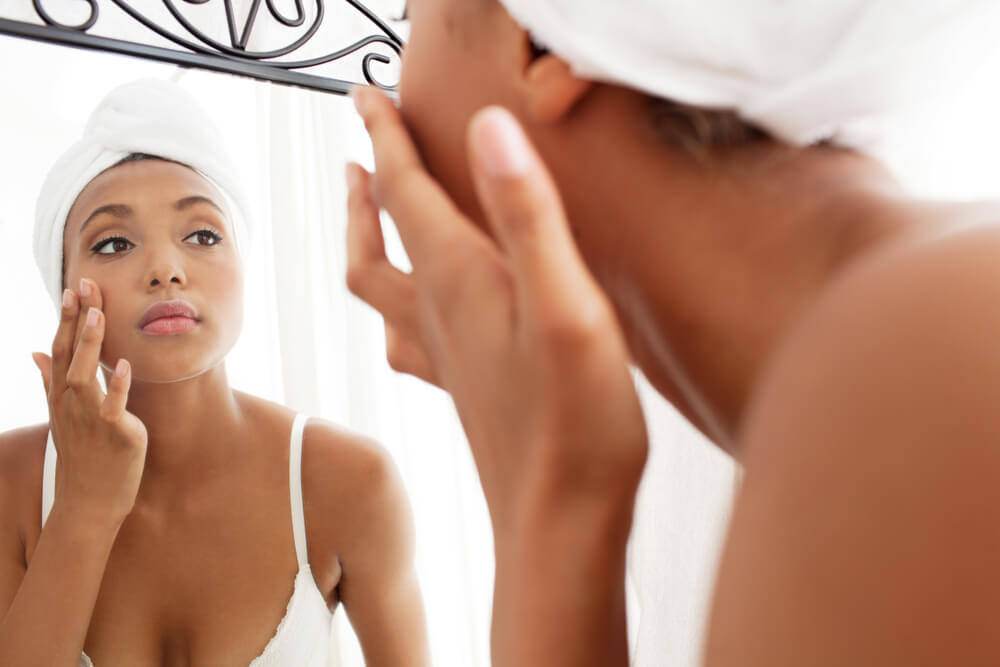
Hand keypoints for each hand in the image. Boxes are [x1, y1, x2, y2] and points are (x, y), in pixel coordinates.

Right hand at [32, 279, 147, 527]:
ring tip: (98, 315)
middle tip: (83, 286)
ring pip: (85, 376)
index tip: (72, 288)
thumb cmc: (83, 456)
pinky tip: (125, 366)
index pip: (61, 350)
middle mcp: (71, 404)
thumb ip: (50, 381)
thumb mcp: (62, 416)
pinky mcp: (116, 434)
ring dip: (91, 345)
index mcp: (61, 397)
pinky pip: (114, 407)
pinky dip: (118, 387)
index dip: (66, 319)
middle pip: (70, 355)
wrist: (91, 501)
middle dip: (76, 320)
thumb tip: (34, 352)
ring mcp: (91, 419)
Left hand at [346, 90, 647, 532]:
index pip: (405, 190)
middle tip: (358, 150)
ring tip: (370, 215)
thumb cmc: (574, 425)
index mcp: (460, 282)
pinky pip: (411, 340)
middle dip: (367, 185)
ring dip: (371, 241)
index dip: (386, 135)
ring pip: (383, 288)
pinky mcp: (468, 389)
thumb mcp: (564, 304)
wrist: (560, 525)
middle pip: (380, 238)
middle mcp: (441, 315)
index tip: (365, 95)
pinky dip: (399, 310)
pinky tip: (412, 320)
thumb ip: (528, 215)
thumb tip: (487, 129)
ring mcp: (450, 356)